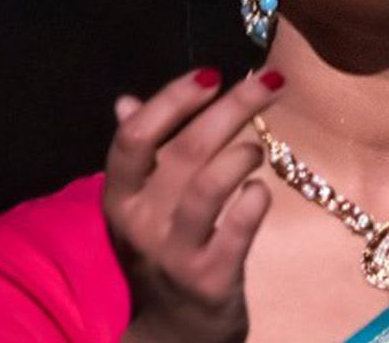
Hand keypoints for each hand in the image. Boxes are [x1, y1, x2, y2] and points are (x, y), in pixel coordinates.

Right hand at [105, 68, 283, 342]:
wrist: (175, 331)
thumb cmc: (162, 252)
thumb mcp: (140, 207)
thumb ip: (138, 155)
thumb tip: (127, 101)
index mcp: (119, 197)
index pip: (134, 137)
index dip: (172, 99)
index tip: (211, 72)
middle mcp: (140, 223)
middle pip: (183, 151)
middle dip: (231, 108)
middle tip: (269, 82)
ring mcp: (174, 253)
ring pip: (207, 188)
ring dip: (240, 155)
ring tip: (257, 148)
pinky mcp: (211, 279)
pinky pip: (237, 230)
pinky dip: (254, 202)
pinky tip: (261, 191)